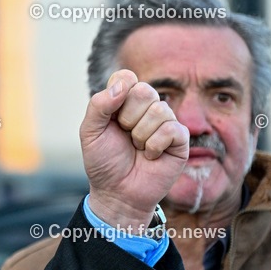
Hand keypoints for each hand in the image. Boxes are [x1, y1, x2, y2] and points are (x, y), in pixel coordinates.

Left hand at [80, 70, 188, 228]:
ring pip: (159, 110)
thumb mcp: (90, 132)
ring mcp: (165, 122)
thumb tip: (123, 85)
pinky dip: (154, 145)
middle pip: (144, 90)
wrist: (117, 192)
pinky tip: (150, 156)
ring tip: (136, 148)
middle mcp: (146, 108)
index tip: (110, 115)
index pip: (127, 77)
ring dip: (140, 135)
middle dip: (128, 117)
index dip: (118, 93)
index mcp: (124, 101)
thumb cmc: (103, 161)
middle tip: (124, 134)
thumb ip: (99, 105)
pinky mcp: (180, 139)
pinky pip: (171, 130)